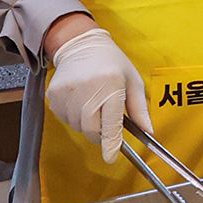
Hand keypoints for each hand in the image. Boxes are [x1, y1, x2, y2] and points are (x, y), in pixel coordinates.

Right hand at [47, 27, 151, 163]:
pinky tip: (80, 99)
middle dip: (100, 133)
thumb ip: (139, 108)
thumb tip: (148, 131)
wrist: (82, 45)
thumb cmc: (112, 63)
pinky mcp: (53, 94)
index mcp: (111, 85)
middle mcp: (87, 89)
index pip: (110, 122)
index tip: (110, 157)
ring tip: (93, 103)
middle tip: (105, 121)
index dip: (111, 143)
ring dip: (87, 123)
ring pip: (77, 126)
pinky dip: (74, 116)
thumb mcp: (133, 81)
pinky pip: (64, 118)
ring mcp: (67, 92)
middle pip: (91, 129)